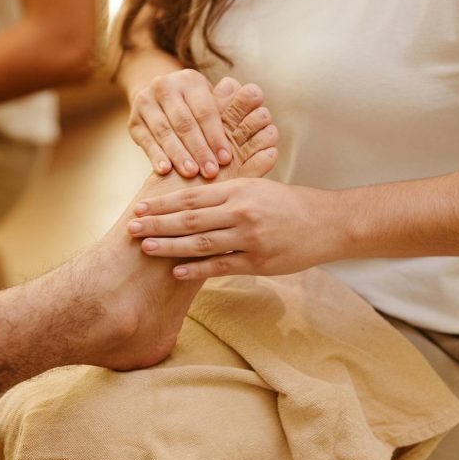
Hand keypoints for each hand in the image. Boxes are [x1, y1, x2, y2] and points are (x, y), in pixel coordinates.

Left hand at [127, 178, 345, 279]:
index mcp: (238, 190)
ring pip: (201, 243)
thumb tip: (189, 198)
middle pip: (190, 219)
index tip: (139, 207)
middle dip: (157, 224)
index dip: (162, 203)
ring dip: (170, 246)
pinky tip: (176, 272)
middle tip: (131, 228)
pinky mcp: (258, 262)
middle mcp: (241, 212)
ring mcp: (249, 238)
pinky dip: (197, 269)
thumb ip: (225, 192)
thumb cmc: (288, 203)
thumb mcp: (256, 187)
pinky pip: (221, 266)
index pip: (191, 197)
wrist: (327, 222)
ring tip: (146, 248)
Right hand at [128, 68, 243, 178]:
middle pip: (184, 122)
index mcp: (190, 80)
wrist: (155, 99)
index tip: (227, 159)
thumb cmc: (194, 109)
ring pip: (164, 131)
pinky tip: (165, 170)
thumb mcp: (209, 103)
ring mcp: (145, 102)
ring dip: (178, 154)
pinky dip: (156, 155)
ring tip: (191, 173)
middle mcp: (165, 86)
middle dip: (199, 149)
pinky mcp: (133, 122)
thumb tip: (260, 105)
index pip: (205, 111)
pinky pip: (146, 140)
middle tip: (211, 172)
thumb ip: (229, 108)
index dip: (216, 136)